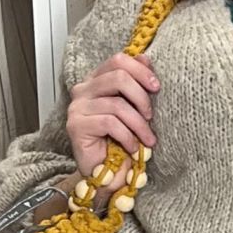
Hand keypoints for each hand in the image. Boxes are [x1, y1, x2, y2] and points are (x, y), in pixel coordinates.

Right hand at [67, 51, 159, 202]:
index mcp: (96, 81)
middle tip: (151, 116)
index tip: (156, 87)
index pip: (118, 61)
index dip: (140, 70)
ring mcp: (77, 107)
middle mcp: (83, 90)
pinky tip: (133, 147)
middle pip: (118, 77)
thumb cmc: (120, 141)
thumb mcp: (134, 109)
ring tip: (148, 139)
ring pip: (117, 104)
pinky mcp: (76, 126)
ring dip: (138, 124)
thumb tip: (145, 58)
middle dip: (141, 97)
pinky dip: (127, 136)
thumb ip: (137, 83)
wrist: (106, 174)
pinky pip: (109, 123)